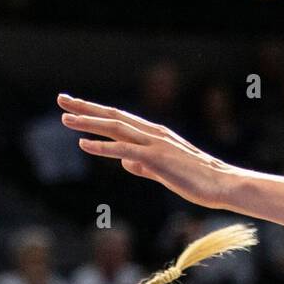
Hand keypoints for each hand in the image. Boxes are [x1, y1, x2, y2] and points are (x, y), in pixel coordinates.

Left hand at [59, 93, 238, 208]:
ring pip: (115, 128)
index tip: (76, 107)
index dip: (96, 112)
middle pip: (113, 116)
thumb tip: (126, 162)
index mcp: (154, 135)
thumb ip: (144, 165)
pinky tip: (83, 144)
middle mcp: (152, 133)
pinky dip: (102, 146)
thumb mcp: (165, 172)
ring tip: (65, 118)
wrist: (221, 185)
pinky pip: (123, 150)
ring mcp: (154, 144)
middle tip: (61, 99)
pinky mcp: (156, 158)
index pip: (120, 120)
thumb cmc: (198, 181)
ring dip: (88, 122)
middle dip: (86, 108)